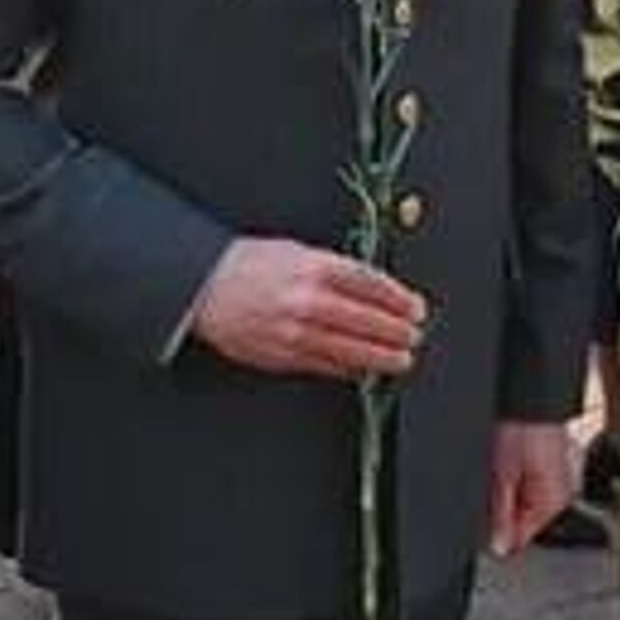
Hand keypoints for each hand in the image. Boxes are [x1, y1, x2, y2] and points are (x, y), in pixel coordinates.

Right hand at [189, 238, 425, 379]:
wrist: (204, 287)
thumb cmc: (249, 264)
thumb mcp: (296, 250)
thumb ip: (334, 269)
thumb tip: (372, 288)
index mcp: (315, 267)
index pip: (371, 285)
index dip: (399, 299)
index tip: (415, 307)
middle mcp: (309, 301)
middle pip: (367, 320)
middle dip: (397, 331)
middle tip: (415, 335)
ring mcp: (296, 332)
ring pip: (350, 350)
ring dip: (381, 357)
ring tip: (401, 359)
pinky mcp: (283, 356)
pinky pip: (325, 366)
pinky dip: (349, 369)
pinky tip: (364, 369)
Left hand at [488, 421, 576, 555]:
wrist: (533, 395)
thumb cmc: (522, 427)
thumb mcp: (503, 475)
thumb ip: (501, 514)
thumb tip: (499, 547)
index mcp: (552, 503)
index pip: (520, 537)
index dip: (496, 528)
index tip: (484, 511)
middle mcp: (561, 495)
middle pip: (521, 519)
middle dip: (503, 505)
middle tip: (495, 477)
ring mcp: (558, 480)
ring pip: (523, 501)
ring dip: (509, 489)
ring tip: (504, 462)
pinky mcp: (552, 466)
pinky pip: (529, 483)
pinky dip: (517, 475)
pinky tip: (512, 457)